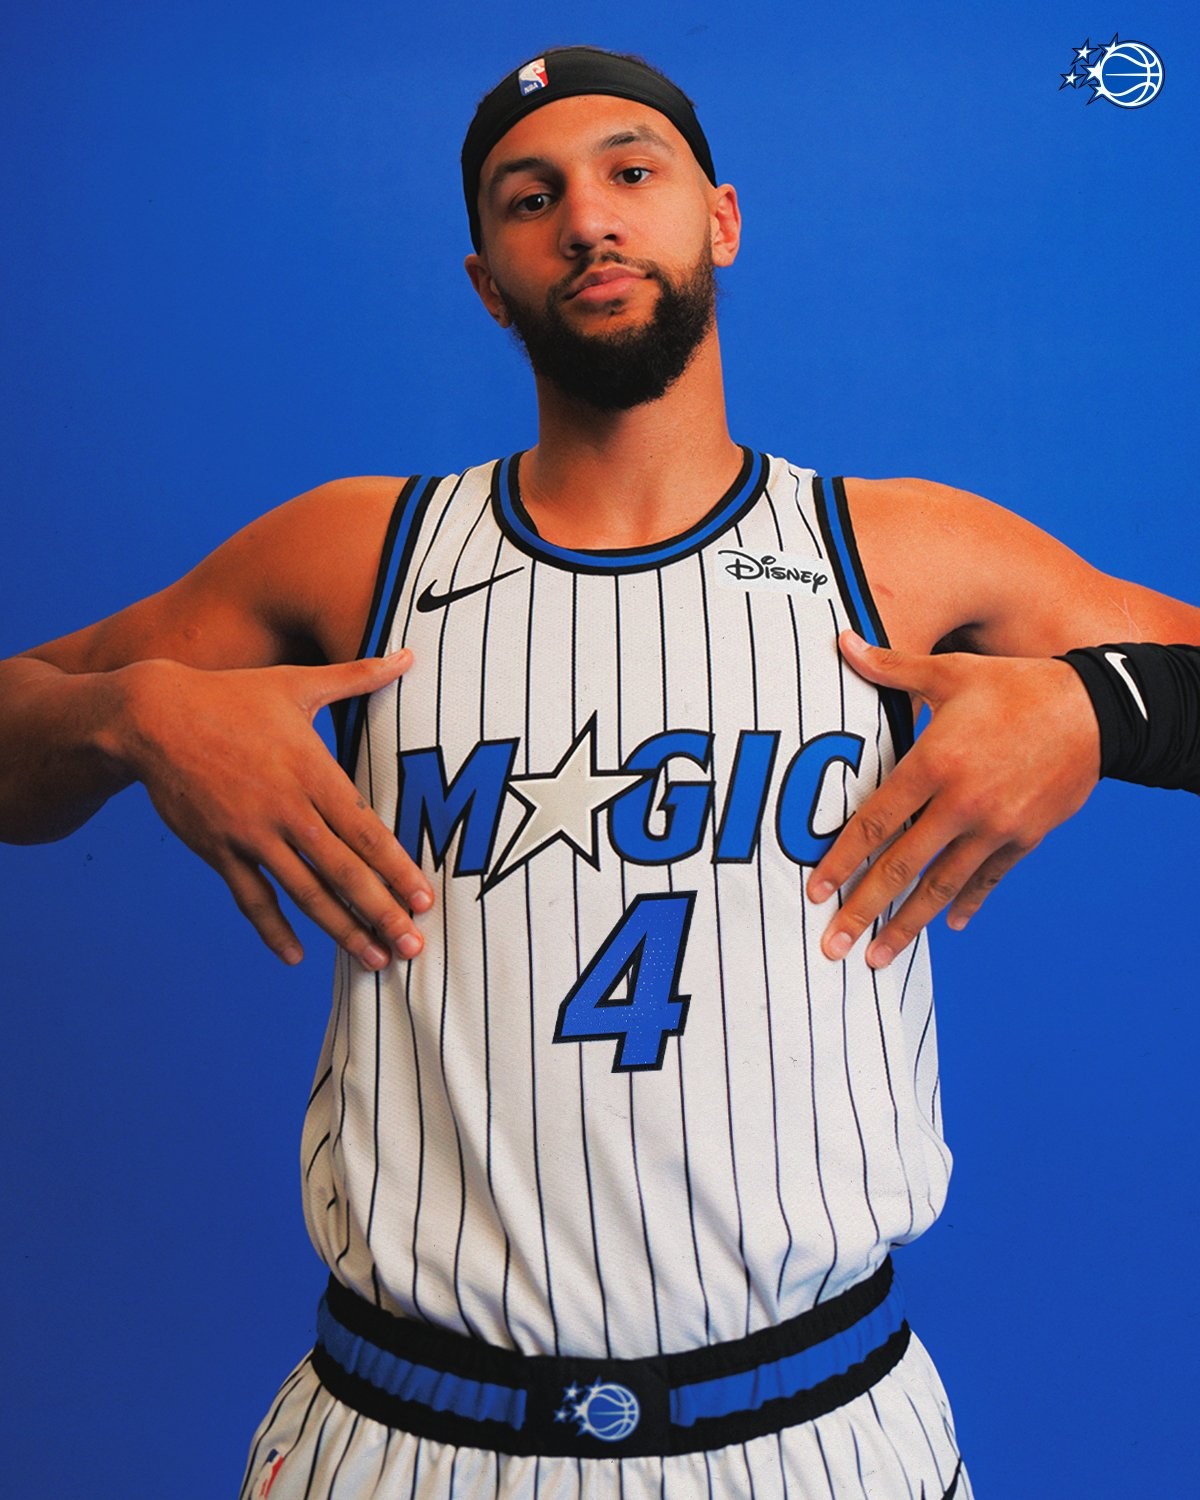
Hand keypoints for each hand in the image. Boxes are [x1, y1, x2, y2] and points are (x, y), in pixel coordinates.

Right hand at [118, 651, 431, 967]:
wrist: (153, 717)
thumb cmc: (233, 696)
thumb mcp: (298, 684)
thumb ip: (359, 676)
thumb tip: (408, 654)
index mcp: (313, 771)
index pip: (366, 831)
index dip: (397, 868)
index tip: (425, 898)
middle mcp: (287, 809)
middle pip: (343, 871)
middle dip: (382, 912)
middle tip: (413, 946)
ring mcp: (250, 834)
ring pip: (304, 892)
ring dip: (342, 930)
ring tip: (374, 959)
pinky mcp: (218, 850)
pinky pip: (251, 899)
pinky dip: (273, 930)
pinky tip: (298, 956)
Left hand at [807, 631, 1099, 967]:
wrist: (1096, 711)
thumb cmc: (1016, 686)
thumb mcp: (951, 672)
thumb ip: (891, 667)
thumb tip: (841, 641)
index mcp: (935, 763)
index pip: (876, 820)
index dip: (842, 859)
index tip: (815, 891)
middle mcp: (962, 803)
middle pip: (901, 866)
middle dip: (863, 910)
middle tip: (833, 946)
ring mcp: (996, 827)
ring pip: (941, 886)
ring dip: (907, 925)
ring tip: (878, 959)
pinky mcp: (1025, 838)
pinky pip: (987, 879)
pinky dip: (966, 903)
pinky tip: (947, 926)